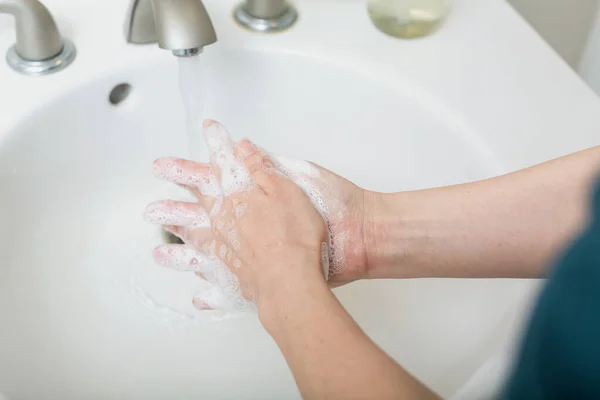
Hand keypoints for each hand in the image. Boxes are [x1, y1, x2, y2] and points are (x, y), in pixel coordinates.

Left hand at [146, 120, 360, 312]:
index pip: (224, 166)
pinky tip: (198, 297)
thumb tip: (243, 147)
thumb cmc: (295, 235)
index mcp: (238, 199)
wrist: (291, 280)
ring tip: (158, 236)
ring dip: (176, 235)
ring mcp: (224, 252)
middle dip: (179, 180)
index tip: (208, 127)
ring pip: (194, 240)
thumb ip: (262, 170)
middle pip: (197, 200)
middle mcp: (224, 224)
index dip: (217, 144)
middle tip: (158, 169)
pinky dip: (205, 291)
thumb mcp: (287, 191)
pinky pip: (213, 284)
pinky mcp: (233, 279)